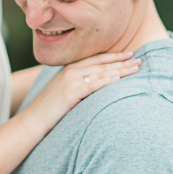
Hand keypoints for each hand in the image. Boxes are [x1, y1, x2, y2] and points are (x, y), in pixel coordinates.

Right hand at [24, 51, 139, 130]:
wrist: (33, 120)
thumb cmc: (49, 109)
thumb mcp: (62, 91)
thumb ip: (76, 85)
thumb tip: (93, 86)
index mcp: (68, 69)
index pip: (95, 59)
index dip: (113, 56)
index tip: (129, 54)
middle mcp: (70, 71)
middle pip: (101, 64)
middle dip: (121, 61)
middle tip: (138, 59)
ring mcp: (70, 81)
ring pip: (100, 73)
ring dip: (119, 70)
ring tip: (135, 69)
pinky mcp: (70, 93)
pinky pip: (92, 85)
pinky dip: (105, 82)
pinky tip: (118, 80)